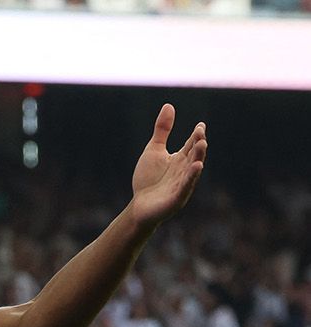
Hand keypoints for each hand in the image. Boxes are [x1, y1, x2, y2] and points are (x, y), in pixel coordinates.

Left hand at [130, 104, 207, 226]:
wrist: (139, 206)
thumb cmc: (147, 179)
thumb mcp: (153, 150)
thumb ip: (162, 130)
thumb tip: (169, 105)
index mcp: (181, 159)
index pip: (191, 145)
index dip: (196, 135)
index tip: (200, 125)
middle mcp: (184, 171)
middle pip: (194, 155)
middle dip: (198, 145)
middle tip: (200, 133)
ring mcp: (182, 185)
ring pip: (192, 170)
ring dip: (197, 157)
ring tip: (202, 145)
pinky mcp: (176, 198)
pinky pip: (186, 186)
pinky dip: (191, 177)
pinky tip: (197, 166)